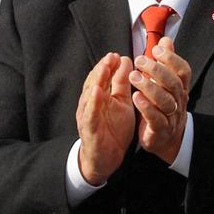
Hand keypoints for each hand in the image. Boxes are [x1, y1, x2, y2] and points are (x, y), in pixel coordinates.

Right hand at [76, 52, 134, 184]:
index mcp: (100, 97)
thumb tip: (126, 62)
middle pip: (94, 82)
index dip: (109, 65)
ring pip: (90, 95)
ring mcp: (88, 115)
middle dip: (102, 68)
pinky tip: (97, 92)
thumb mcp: (121, 103)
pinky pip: (90, 114)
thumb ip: (122, 85)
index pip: (102, 77)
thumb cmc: (113, 129)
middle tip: (111, 56)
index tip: (117, 55)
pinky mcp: (89, 128)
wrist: (105, 158)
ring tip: (104, 67)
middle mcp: (91, 103)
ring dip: (97, 80)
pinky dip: (93, 102)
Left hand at [130, 36, 190, 164]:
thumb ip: (166, 63)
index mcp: (180, 88)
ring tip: (133, 76)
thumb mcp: (165, 83)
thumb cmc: (163, 106)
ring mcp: (171, 116)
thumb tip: (166, 39)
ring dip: (149, 87)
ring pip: (165, 100)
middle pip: (173, 83)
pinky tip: (136, 97)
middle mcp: (179, 101)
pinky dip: (146, 107)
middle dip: (157, 70)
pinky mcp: (160, 130)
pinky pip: (156, 118)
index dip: (172, 59)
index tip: (156, 48)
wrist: (166, 140)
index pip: (182, 71)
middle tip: (139, 60)